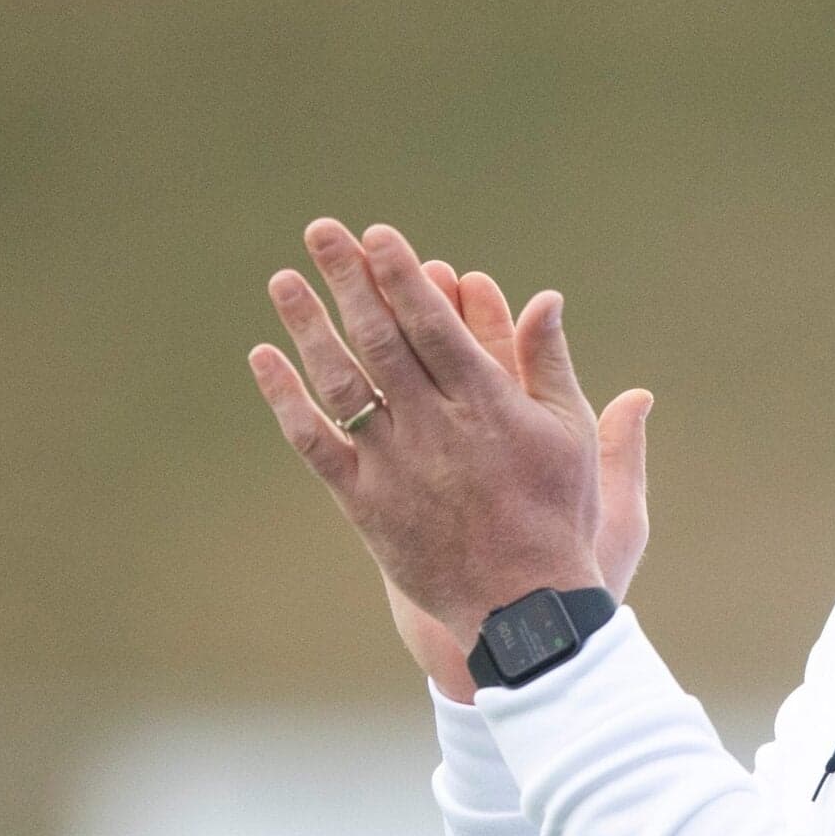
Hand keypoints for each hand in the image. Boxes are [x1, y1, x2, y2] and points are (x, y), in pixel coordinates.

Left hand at [248, 219, 654, 700]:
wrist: (522, 605)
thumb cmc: (555, 516)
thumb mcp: (569, 434)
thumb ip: (549, 363)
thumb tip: (545, 297)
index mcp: (486, 405)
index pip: (433, 323)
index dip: (401, 275)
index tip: (377, 236)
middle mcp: (433, 427)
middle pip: (380, 338)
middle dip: (348, 279)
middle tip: (321, 230)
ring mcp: (393, 464)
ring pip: (340, 381)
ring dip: (308, 325)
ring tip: (285, 279)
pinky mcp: (364, 501)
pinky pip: (314, 442)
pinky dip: (286, 398)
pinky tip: (265, 358)